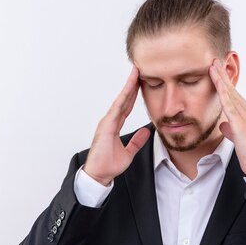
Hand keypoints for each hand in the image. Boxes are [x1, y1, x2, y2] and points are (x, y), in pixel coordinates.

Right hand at [83, 65, 150, 185]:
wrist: (99, 175)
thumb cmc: (109, 165)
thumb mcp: (128, 152)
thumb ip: (137, 141)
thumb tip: (146, 132)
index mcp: (114, 126)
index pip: (127, 106)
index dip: (134, 94)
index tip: (140, 82)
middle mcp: (110, 121)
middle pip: (124, 99)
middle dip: (132, 85)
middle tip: (139, 70)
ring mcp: (107, 122)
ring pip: (120, 101)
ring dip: (128, 87)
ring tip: (136, 73)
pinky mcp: (106, 126)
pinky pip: (116, 109)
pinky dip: (123, 98)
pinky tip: (129, 89)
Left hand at [208, 58, 245, 175]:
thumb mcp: (238, 140)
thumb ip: (231, 130)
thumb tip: (222, 125)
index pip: (234, 96)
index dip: (225, 83)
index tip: (217, 72)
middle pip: (233, 91)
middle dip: (223, 76)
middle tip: (214, 61)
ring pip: (232, 95)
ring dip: (221, 80)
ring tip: (213, 67)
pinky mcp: (242, 126)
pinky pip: (231, 107)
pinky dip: (224, 95)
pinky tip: (218, 85)